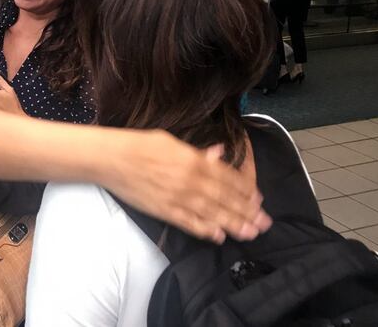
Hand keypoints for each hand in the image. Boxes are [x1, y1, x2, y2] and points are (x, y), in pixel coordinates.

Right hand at [105, 130, 271, 243]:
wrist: (113, 158)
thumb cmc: (140, 145)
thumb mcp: (171, 141)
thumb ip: (197, 152)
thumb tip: (218, 153)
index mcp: (194, 161)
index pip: (227, 178)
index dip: (245, 190)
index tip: (258, 199)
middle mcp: (191, 181)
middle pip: (226, 199)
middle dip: (247, 211)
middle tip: (264, 223)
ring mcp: (178, 198)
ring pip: (213, 214)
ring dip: (234, 224)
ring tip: (250, 233)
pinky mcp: (165, 211)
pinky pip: (190, 223)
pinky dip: (206, 230)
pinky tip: (219, 236)